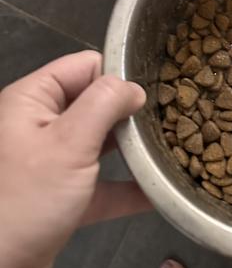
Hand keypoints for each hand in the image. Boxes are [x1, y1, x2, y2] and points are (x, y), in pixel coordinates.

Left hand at [0, 50, 150, 267]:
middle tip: (168, 119)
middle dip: (130, 113)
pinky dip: (125, 188)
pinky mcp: (58, 199)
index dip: (117, 75)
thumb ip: (105, 103)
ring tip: (170, 147)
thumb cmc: (26, 200)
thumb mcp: (69, 143)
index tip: (151, 90)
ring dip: (132, 150)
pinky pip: (99, 185)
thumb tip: (135, 87)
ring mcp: (49, 163)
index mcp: (32, 100)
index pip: (84, 66)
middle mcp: (38, 125)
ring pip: (99, 144)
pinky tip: (158, 192)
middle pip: (95, 104)